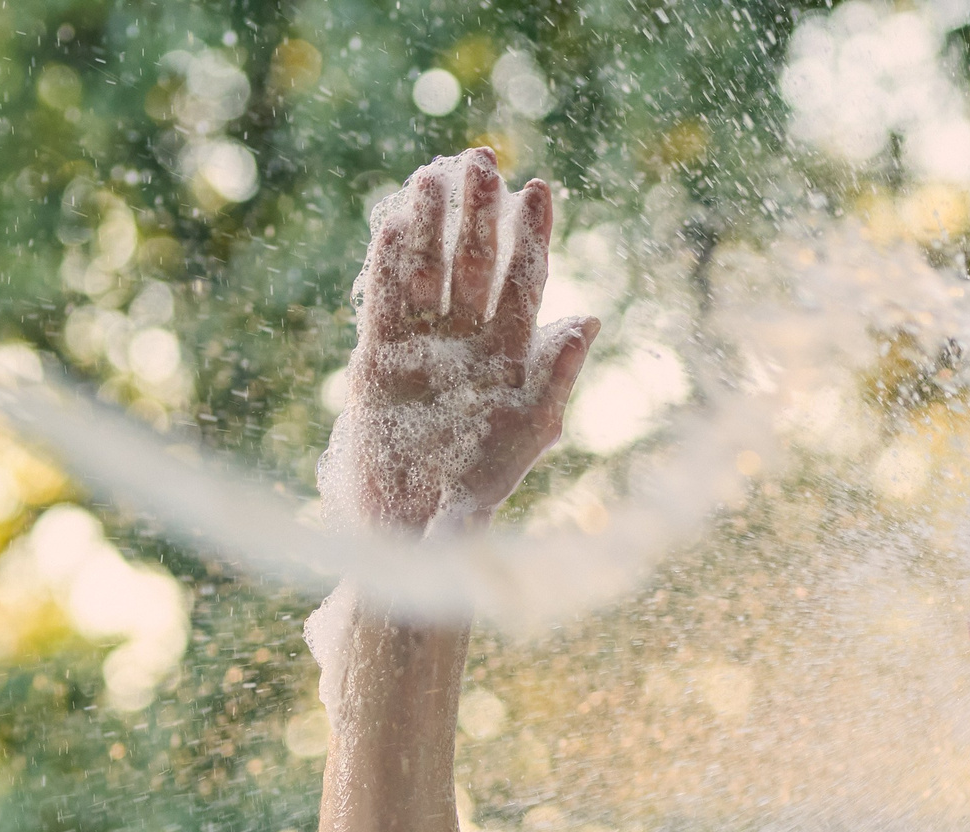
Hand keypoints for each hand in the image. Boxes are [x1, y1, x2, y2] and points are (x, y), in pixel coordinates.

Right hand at [319, 149, 597, 534]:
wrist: (414, 535)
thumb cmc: (480, 497)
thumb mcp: (527, 435)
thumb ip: (558, 375)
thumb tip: (591, 319)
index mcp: (513, 358)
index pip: (525, 284)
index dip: (531, 237)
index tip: (539, 187)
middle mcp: (468, 345)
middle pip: (474, 265)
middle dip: (480, 213)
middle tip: (484, 157)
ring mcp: (422, 348)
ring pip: (426, 273)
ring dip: (430, 224)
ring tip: (434, 170)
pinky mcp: (377, 361)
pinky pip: (382, 302)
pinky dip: (385, 263)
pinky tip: (391, 218)